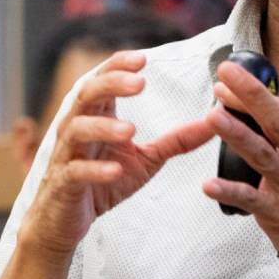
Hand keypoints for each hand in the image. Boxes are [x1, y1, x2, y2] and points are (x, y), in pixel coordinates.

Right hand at [17, 51, 214, 260]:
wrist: (67, 220)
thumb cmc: (102, 183)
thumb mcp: (145, 160)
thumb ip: (176, 140)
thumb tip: (214, 121)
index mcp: (96, 117)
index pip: (102, 80)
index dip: (118, 66)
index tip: (143, 59)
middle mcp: (77, 129)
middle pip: (86, 94)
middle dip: (110, 84)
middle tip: (139, 83)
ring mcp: (67, 155)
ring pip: (76, 129)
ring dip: (103, 127)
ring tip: (130, 130)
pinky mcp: (64, 184)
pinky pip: (75, 172)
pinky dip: (94, 170)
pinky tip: (115, 170)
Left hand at [202, 60, 278, 278]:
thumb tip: (270, 108)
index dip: (253, 92)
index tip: (228, 77)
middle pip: (277, 121)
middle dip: (250, 96)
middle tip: (224, 76)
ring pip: (262, 154)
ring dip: (236, 134)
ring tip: (212, 117)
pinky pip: (251, 200)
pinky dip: (230, 192)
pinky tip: (209, 185)